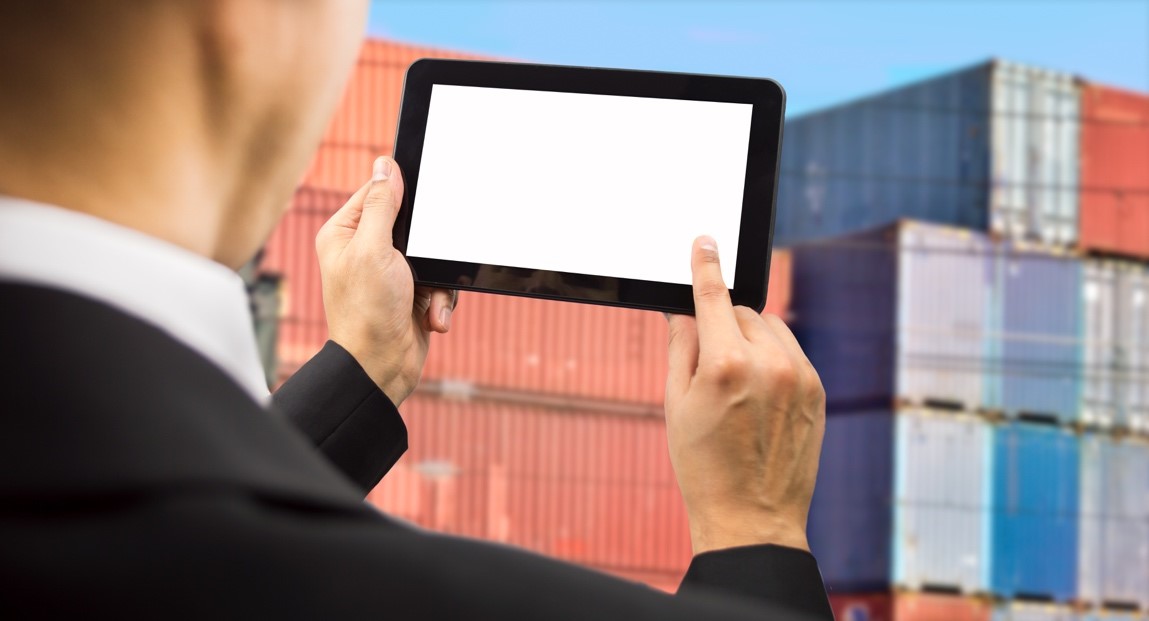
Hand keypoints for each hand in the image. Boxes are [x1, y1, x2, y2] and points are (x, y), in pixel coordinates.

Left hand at [315, 156, 456, 404]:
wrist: (381, 367)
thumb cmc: (367, 311)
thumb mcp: (373, 248)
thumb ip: (382, 205)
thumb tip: (384, 164)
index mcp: (344, 233)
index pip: (376, 192)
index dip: (402, 195)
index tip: (421, 206)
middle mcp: (364, 249)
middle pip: (412, 224)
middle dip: (428, 248)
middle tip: (421, 264)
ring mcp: (389, 272)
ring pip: (432, 254)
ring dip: (437, 282)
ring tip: (425, 302)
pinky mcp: (411, 292)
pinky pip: (440, 281)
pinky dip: (440, 301)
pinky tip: (430, 317)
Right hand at [665, 236, 824, 554]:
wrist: (752, 517)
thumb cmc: (704, 467)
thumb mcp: (675, 405)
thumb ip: (681, 347)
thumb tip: (683, 309)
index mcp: (725, 365)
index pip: (712, 297)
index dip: (705, 266)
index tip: (705, 242)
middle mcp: (768, 363)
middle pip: (740, 312)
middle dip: (720, 324)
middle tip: (707, 365)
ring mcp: (799, 376)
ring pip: (768, 328)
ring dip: (749, 338)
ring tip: (734, 386)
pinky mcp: (817, 390)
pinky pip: (790, 351)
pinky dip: (771, 357)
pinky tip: (757, 394)